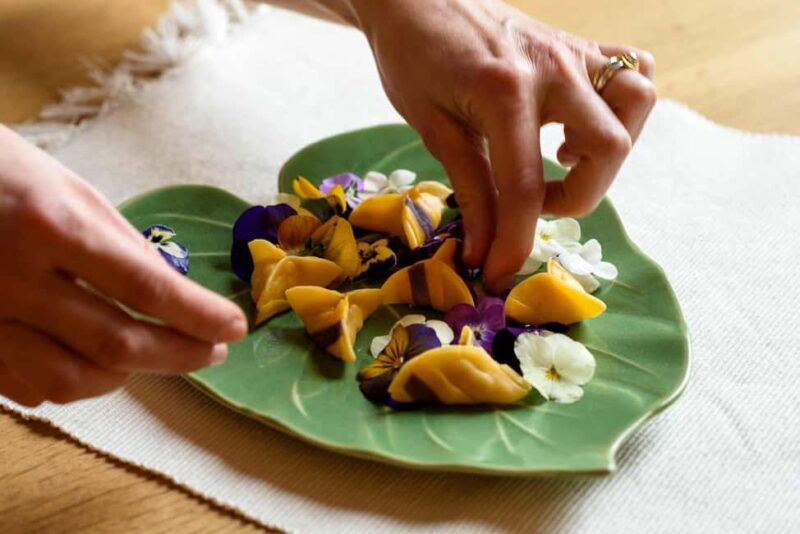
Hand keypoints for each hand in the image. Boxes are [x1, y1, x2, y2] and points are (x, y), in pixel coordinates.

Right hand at [0, 126, 246, 405]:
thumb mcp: (70, 189)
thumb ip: (122, 246)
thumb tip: (175, 294)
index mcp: (50, 225)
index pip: (145, 288)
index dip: (198, 315)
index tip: (234, 327)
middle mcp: (12, 279)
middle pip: (116, 343)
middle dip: (179, 354)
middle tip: (211, 351)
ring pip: (72, 380)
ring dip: (129, 375)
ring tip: (156, 353)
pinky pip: (30, 387)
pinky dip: (75, 382)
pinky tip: (96, 362)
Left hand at [351, 0, 655, 290]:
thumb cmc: (411, 58)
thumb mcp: (434, 128)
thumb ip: (470, 189)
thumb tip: (486, 251)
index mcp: (505, 92)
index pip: (524, 187)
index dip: (515, 242)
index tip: (501, 274)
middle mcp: (552, 67)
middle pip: (609, 147)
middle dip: (578, 198)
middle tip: (534, 205)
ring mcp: (572, 50)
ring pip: (637, 102)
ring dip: (610, 149)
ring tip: (563, 160)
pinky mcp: (578, 43)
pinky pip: (631, 68)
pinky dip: (622, 107)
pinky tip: (579, 126)